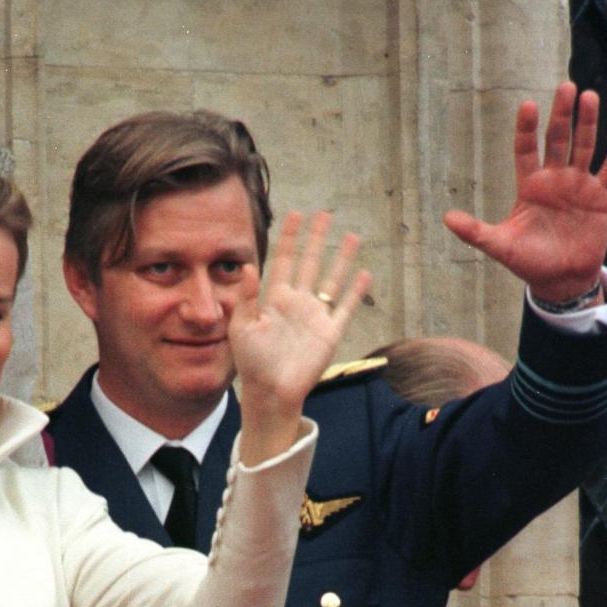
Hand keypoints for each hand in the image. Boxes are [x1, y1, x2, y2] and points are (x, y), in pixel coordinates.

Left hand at [232, 211, 370, 463]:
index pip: (284, 260)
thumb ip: (246, 298)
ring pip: (333, 280)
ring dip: (343, 259)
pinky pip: (345, 308)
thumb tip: (248, 267)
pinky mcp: (330, 333)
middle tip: (326, 214)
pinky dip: (356, 292)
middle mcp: (297, 303)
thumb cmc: (252, 363)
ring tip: (353, 236)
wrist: (270, 392)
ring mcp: (315, 316)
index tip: (296, 214)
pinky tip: (365, 274)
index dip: (290, 238)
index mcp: (274, 299)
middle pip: (311, 263)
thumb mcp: (241, 328)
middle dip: (318, 239)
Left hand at [443, 82, 606, 303]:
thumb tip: (446, 218)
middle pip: (557, 139)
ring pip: (584, 146)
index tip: (528, 106)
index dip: (527, 129)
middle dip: (561, 114)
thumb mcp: (500, 246)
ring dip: (587, 123)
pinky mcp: (600, 196)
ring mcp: (578, 184)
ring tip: (589, 97)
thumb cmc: (528, 262)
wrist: (560, 281)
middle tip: (565, 87)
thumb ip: (475, 231)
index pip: (526, 149)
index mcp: (529, 186)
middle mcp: (554, 179)